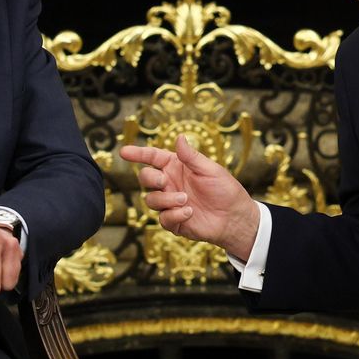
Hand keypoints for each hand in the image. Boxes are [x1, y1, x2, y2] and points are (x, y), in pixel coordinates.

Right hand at [119, 135, 260, 260]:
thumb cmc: (225, 190)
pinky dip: (174, 215)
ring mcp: (170, 203)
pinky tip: (189, 212)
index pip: (153, 158)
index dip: (138, 154)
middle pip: (146, 178)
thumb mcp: (210, 169)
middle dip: (150, 178)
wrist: (234, 218)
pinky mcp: (174, 222)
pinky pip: (162, 219)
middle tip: (164, 181)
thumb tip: (179, 136)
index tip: (123, 152)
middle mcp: (170, 184)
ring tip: (186, 200)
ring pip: (151, 200)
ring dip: (166, 199)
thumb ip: (191, 156)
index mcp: (177, 167)